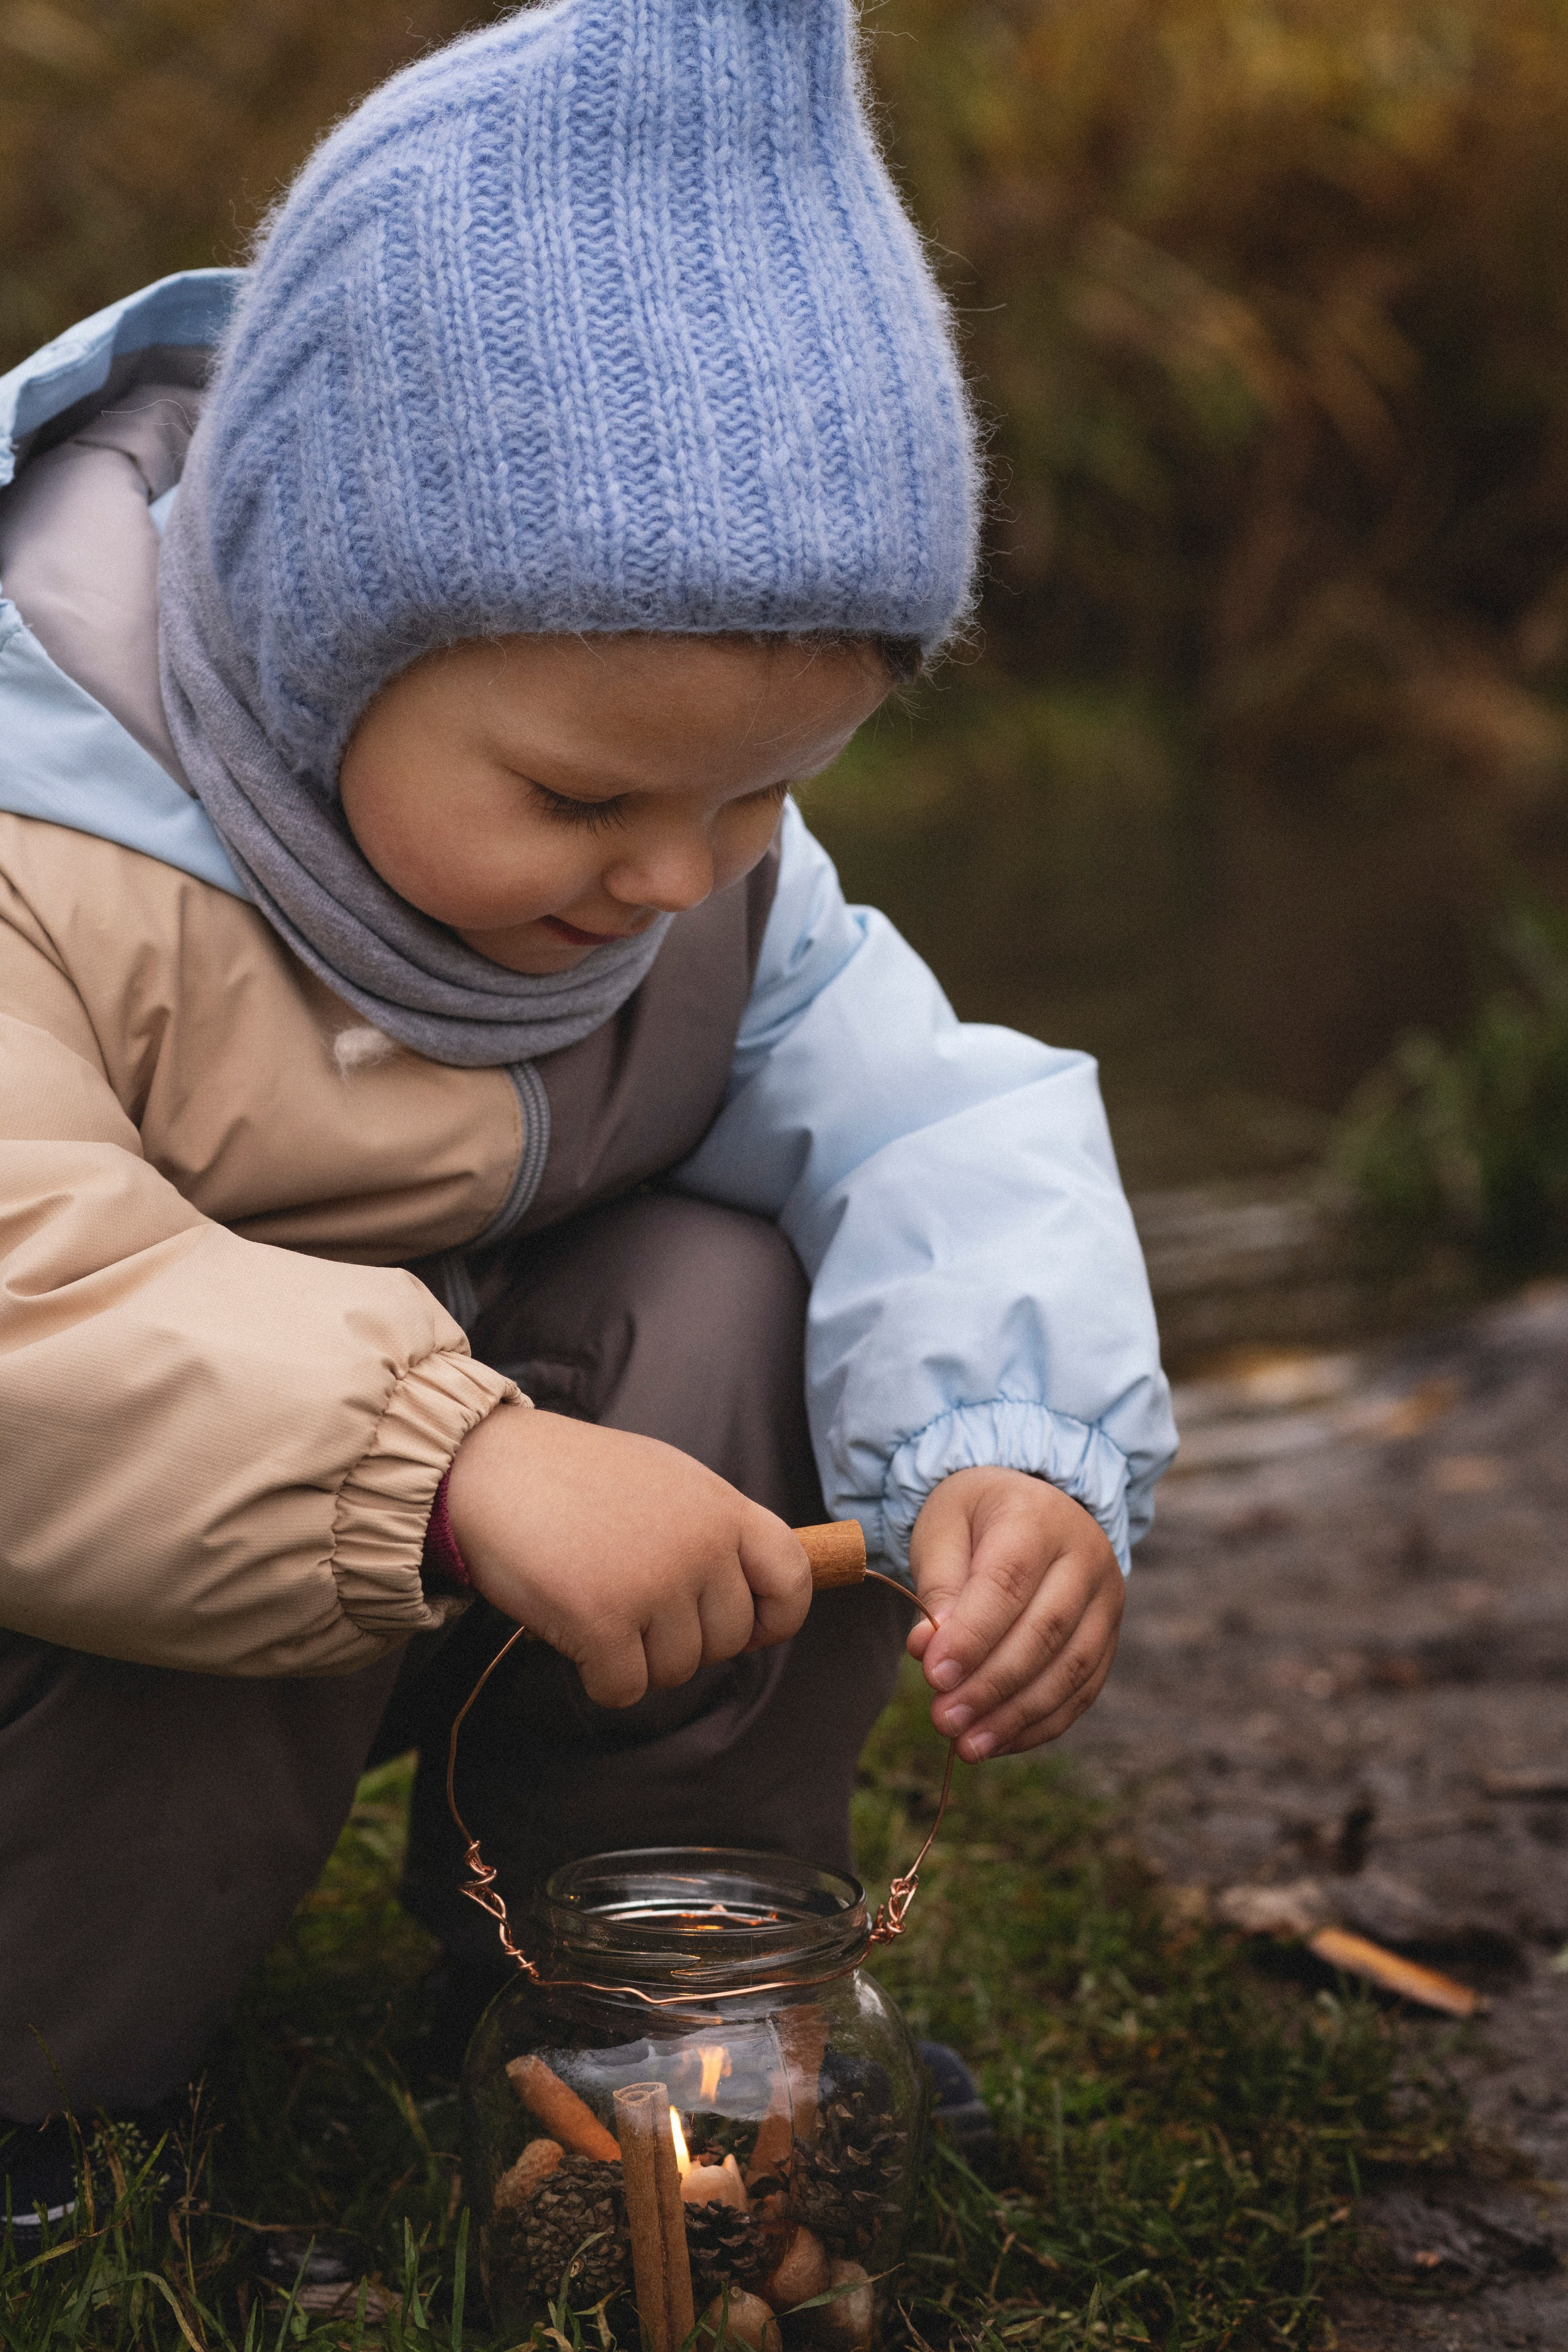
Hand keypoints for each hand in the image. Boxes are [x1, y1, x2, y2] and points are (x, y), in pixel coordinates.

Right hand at [444, 1406, 811, 1707]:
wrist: (487, 1466)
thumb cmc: (574, 1477)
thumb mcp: (667, 1481)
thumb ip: (712, 1531)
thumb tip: (752, 1602)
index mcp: (723, 1507)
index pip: (793, 1580)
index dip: (774, 1618)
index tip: (745, 1628)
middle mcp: (701, 1545)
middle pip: (727, 1641)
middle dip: (683, 1639)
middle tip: (632, 1604)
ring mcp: (655, 1583)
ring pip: (675, 1671)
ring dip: (636, 1657)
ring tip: (596, 1601)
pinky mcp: (603, 1619)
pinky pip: (624, 1690)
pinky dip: (597, 1678)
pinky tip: (571, 1632)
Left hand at [906, 1468, 1123, 1759]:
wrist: (1033, 1507)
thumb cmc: (977, 1520)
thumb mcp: (944, 1530)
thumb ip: (939, 1586)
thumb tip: (928, 1648)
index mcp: (1038, 1519)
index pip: (1008, 1584)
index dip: (972, 1636)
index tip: (934, 1676)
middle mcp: (1086, 1559)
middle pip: (1044, 1633)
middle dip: (990, 1685)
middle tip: (943, 1720)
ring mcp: (1106, 1601)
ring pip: (1070, 1669)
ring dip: (1016, 1716)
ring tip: (966, 1745)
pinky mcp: (1109, 1638)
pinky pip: (1082, 1691)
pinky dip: (1040, 1724)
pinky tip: (997, 1741)